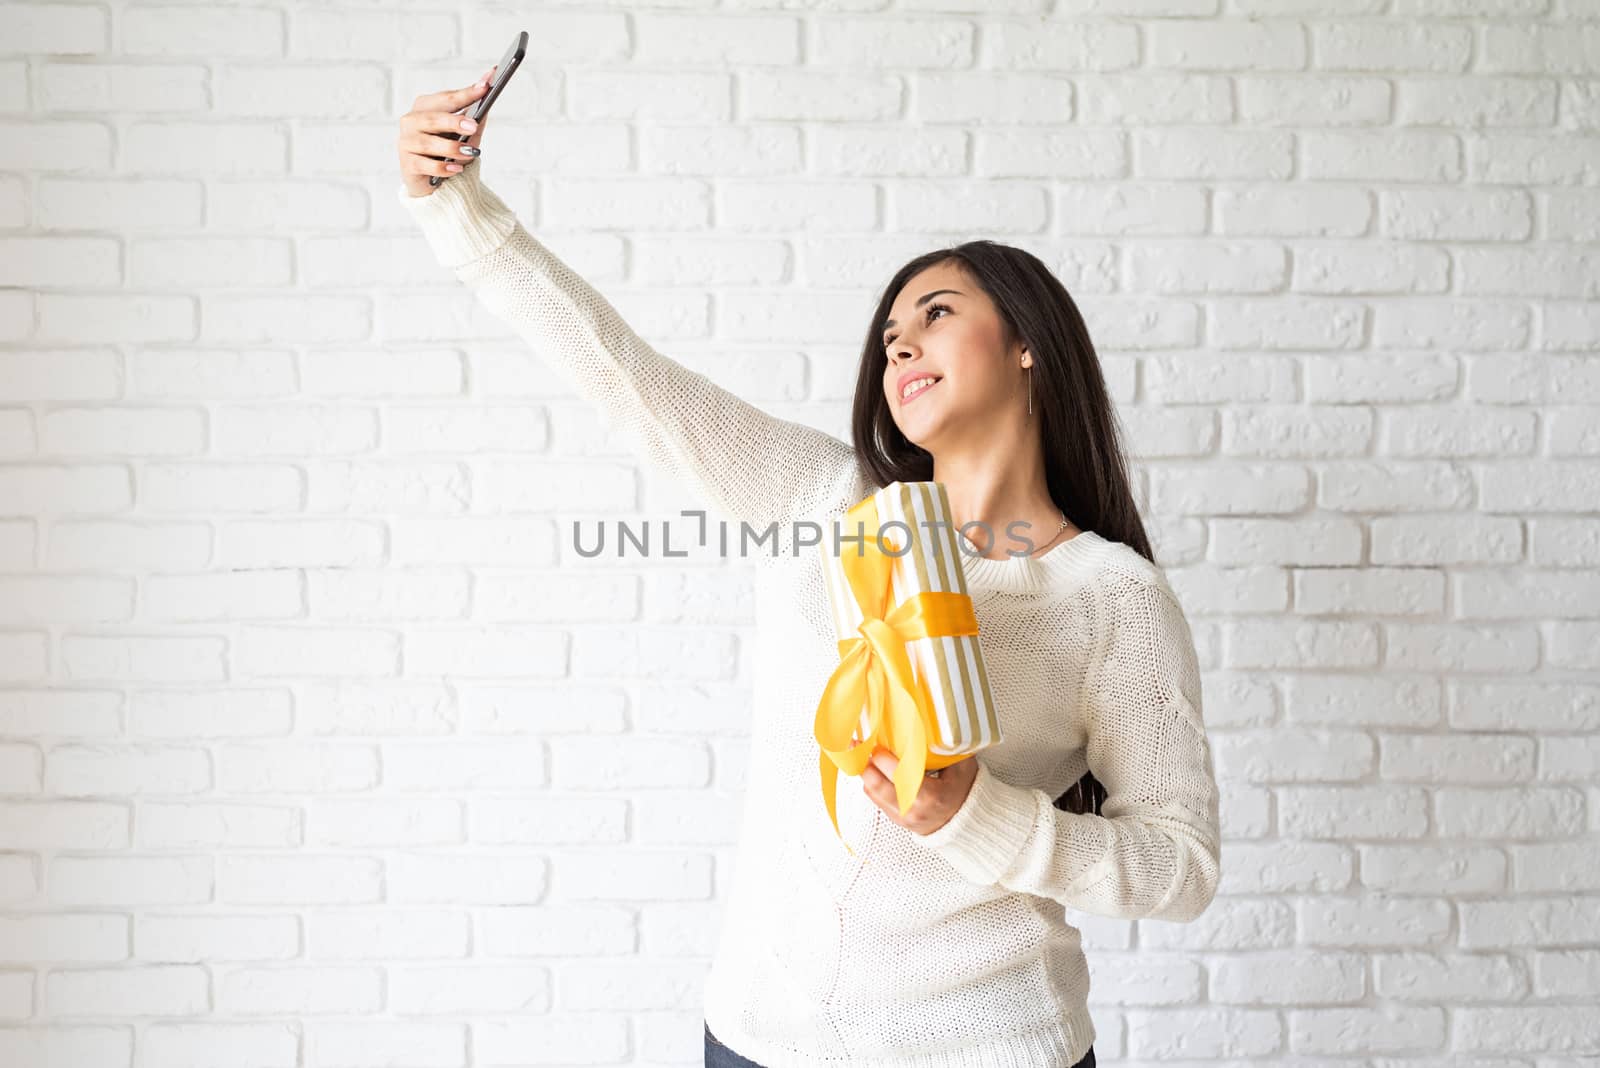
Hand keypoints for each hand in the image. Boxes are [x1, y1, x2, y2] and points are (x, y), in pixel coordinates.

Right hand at [397, 66, 495, 197]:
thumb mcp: (465, 134)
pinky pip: (425, 165)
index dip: (466, 93)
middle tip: (474, 125)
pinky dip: (443, 167)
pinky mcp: (407, 165)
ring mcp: (406, 142)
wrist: (435, 182)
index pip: (446, 98)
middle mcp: (411, 121)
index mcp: (425, 107)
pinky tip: (456, 168)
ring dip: (451, 147)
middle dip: (454, 121)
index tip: (485, 86)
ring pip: (428, 143)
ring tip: (470, 152)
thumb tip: (487, 95)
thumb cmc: (448, 151)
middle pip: (432, 118)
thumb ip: (475, 116)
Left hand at [861, 747, 978, 835]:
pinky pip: (875, 799)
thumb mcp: (963, 767)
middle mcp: (912, 809)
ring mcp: (902, 817)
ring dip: (864, 771)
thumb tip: (934, 723)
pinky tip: (869, 765)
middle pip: (877, 785)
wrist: (966, 822)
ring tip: (858, 751)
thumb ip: (948, 749)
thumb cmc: (965, 790)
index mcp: (930, 795)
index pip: (898, 774)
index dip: (883, 758)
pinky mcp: (895, 819)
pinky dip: (870, 780)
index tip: (876, 742)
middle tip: (855, 743)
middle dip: (864, 762)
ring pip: (872, 792)